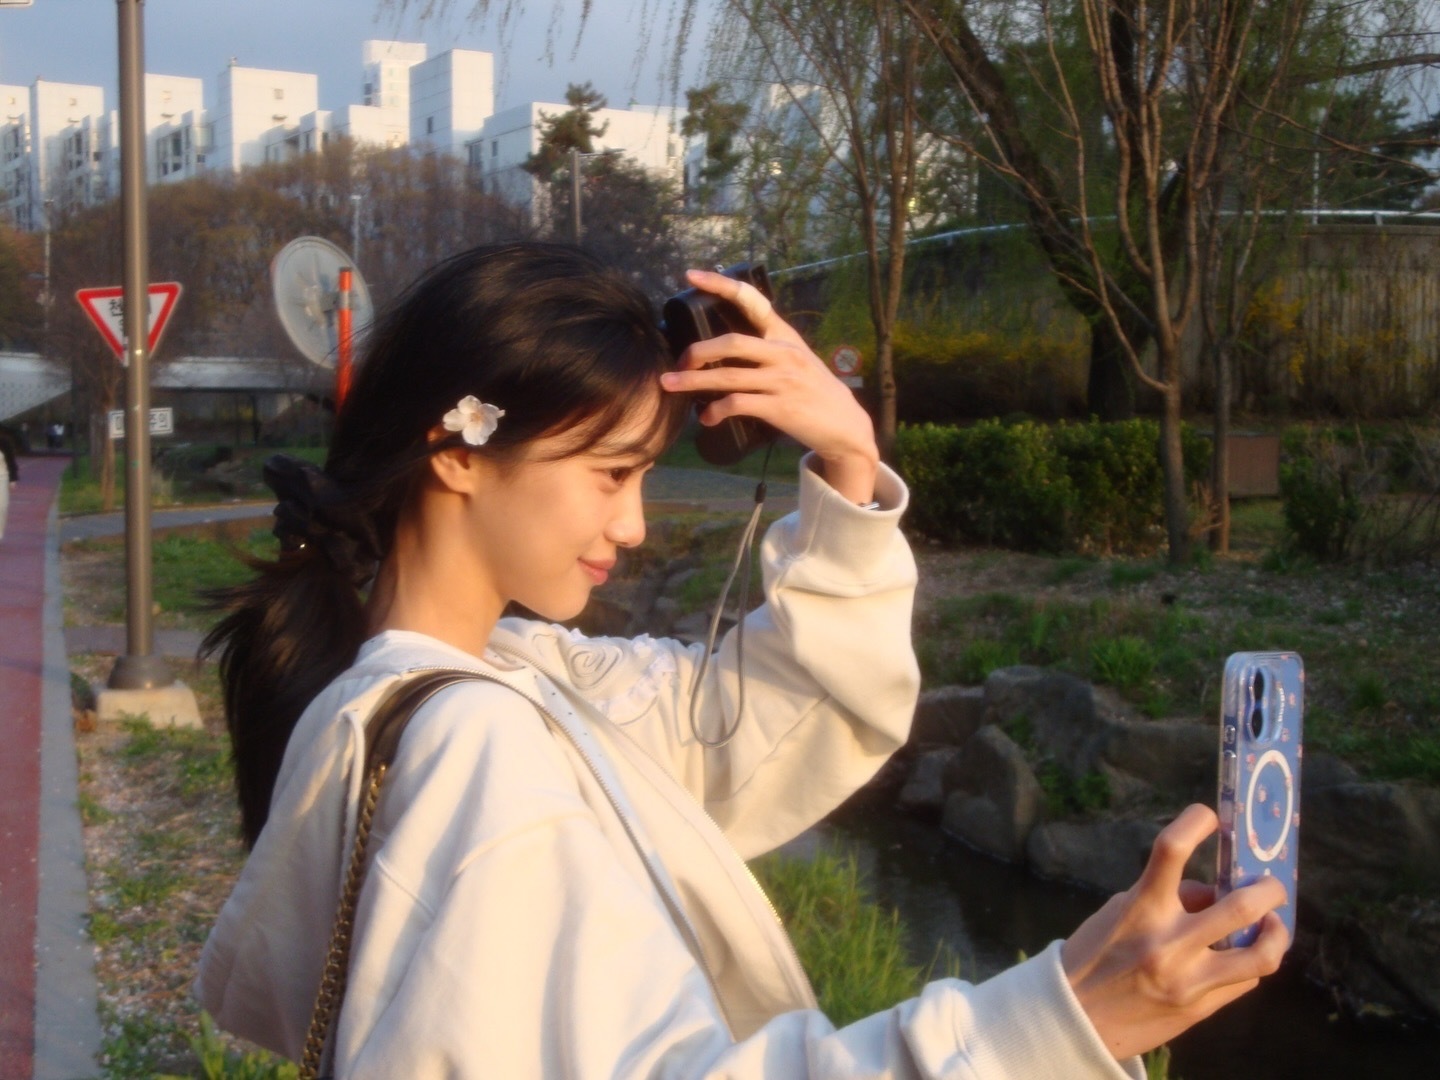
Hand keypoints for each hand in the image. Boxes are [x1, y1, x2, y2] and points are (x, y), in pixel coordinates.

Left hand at [659, 269, 878, 503]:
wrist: (845, 425)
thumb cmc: (813, 391)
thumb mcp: (796, 359)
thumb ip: (767, 348)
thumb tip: (724, 347)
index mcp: (785, 335)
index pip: (752, 301)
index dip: (720, 285)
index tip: (691, 275)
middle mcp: (784, 352)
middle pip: (731, 342)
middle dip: (698, 351)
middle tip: (679, 361)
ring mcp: (782, 380)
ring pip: (728, 376)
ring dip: (693, 382)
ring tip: (669, 384)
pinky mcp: (779, 407)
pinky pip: (736, 405)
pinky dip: (715, 411)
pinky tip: (706, 418)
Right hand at [1061, 804, 1288, 1060]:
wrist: (1075, 1020)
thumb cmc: (1093, 957)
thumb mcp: (1119, 913)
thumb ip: (1167, 897)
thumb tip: (1213, 894)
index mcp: (1141, 909)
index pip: (1171, 850)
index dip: (1195, 822)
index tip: (1209, 815)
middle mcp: (1170, 943)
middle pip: (1242, 906)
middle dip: (1268, 889)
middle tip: (1270, 884)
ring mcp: (1190, 980)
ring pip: (1261, 955)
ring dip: (1277, 933)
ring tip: (1273, 923)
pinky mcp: (1202, 1009)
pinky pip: (1245, 982)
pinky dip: (1250, 963)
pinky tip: (1242, 956)